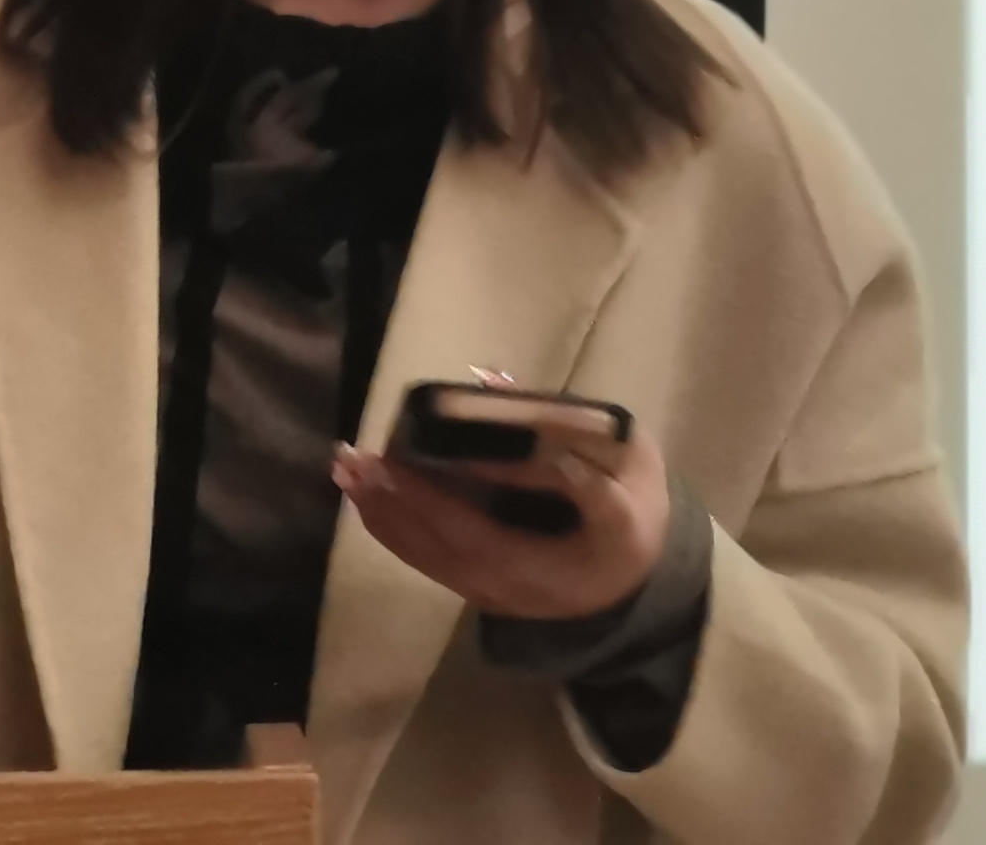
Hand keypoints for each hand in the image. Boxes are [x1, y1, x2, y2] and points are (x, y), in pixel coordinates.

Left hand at [332, 404, 670, 622]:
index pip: (520, 526)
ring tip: (347, 472)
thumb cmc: (634, 516)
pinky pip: (431, 565)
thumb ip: (583, 438)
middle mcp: (524, 588)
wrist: (638, 586)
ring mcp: (499, 595)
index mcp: (568, 559)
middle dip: (407, 501)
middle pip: (459, 546)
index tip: (441, 454)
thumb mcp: (634, 473)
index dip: (481, 493)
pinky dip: (393, 532)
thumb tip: (500, 390)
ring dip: (385, 514)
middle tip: (363, 457)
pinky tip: (364, 502)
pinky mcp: (482, 592)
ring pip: (435, 559)